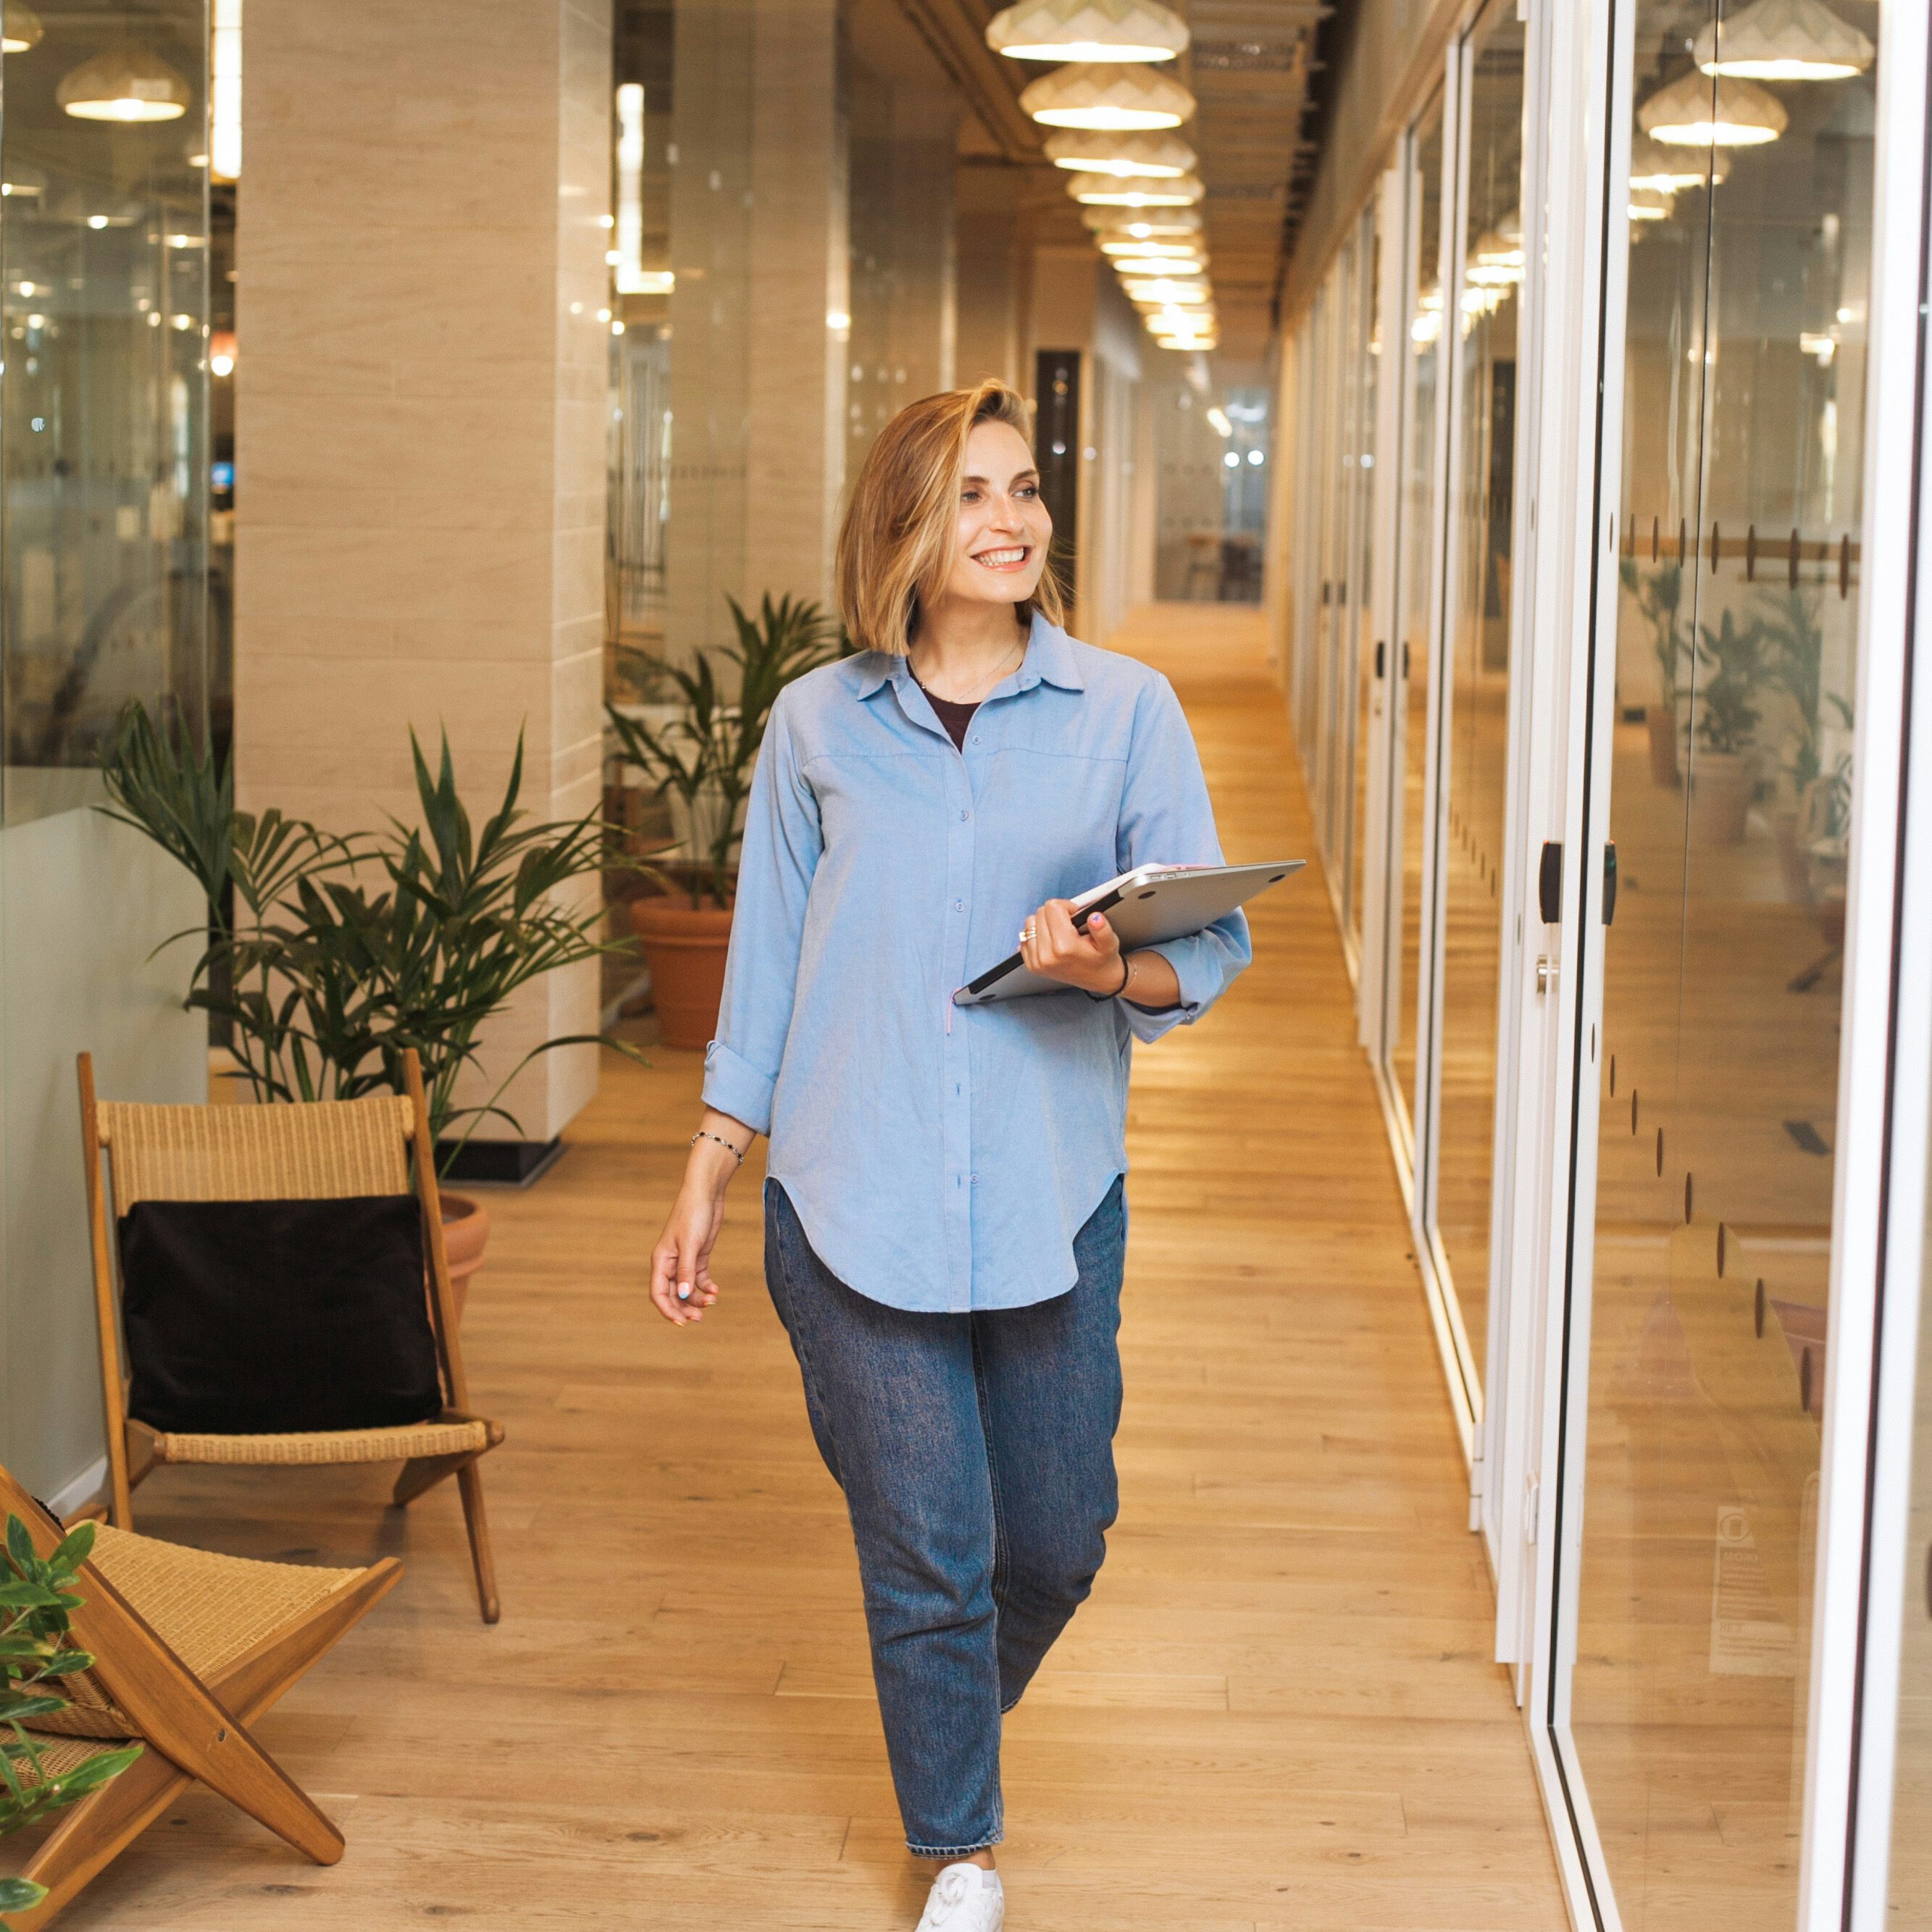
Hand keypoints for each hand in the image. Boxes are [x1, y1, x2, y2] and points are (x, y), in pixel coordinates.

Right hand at [650, 1183, 724, 1324]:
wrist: (707, 1194)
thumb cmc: (693, 1214)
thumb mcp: (690, 1245)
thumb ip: (686, 1271)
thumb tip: (681, 1296)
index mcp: (661, 1261)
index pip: (659, 1293)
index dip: (668, 1310)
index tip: (682, 1323)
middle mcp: (670, 1263)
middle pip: (673, 1295)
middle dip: (684, 1308)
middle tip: (700, 1317)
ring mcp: (684, 1261)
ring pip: (687, 1289)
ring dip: (697, 1298)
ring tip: (712, 1301)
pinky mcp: (698, 1256)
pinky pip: (699, 1279)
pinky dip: (706, 1287)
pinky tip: (715, 1290)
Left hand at [1019, 898, 1126, 995]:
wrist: (1098, 979)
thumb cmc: (1102, 958)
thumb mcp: (1109, 942)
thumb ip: (1103, 929)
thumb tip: (1095, 917)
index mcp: (1064, 947)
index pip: (1052, 907)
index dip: (1066, 906)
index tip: (1075, 915)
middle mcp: (1046, 955)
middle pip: (1040, 913)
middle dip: (1055, 914)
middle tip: (1070, 925)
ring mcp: (1037, 962)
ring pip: (1030, 923)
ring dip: (1044, 923)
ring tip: (1060, 932)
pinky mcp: (1031, 966)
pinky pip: (1025, 937)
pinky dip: (1037, 935)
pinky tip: (1051, 940)